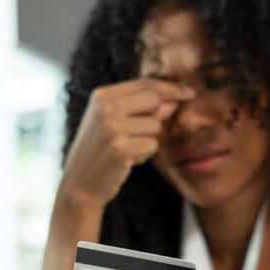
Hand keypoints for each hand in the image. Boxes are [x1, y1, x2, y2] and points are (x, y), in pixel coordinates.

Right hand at [59, 79, 193, 207]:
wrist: (80, 184)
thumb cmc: (100, 152)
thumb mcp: (113, 122)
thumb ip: (141, 109)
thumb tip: (173, 101)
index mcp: (101, 96)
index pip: (144, 84)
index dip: (170, 88)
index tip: (189, 92)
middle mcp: (105, 108)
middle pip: (154, 100)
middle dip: (156, 117)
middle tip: (138, 134)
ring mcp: (111, 127)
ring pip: (155, 126)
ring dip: (147, 140)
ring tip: (125, 149)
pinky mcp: (120, 148)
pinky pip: (151, 145)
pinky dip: (143, 155)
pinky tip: (125, 161)